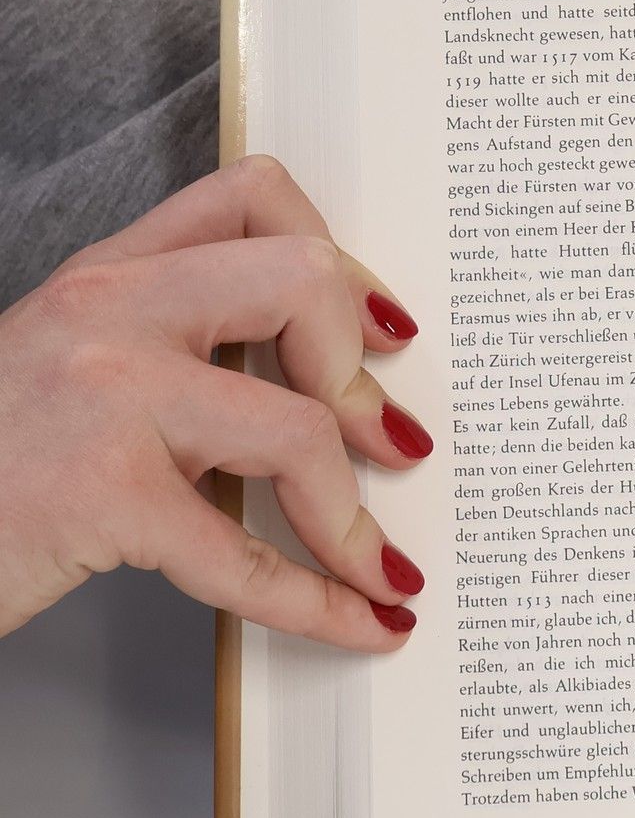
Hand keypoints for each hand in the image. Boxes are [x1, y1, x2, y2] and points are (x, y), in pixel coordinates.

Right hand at [0, 156, 429, 646]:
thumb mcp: (64, 366)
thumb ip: (171, 349)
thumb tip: (325, 387)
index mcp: (107, 275)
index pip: (253, 197)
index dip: (342, 259)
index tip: (382, 328)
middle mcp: (107, 312)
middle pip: (301, 279)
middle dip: (362, 370)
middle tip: (386, 439)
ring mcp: (104, 397)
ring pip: (298, 424)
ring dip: (352, 513)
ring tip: (375, 557)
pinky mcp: (97, 497)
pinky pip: (245, 557)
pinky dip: (319, 602)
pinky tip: (359, 620)